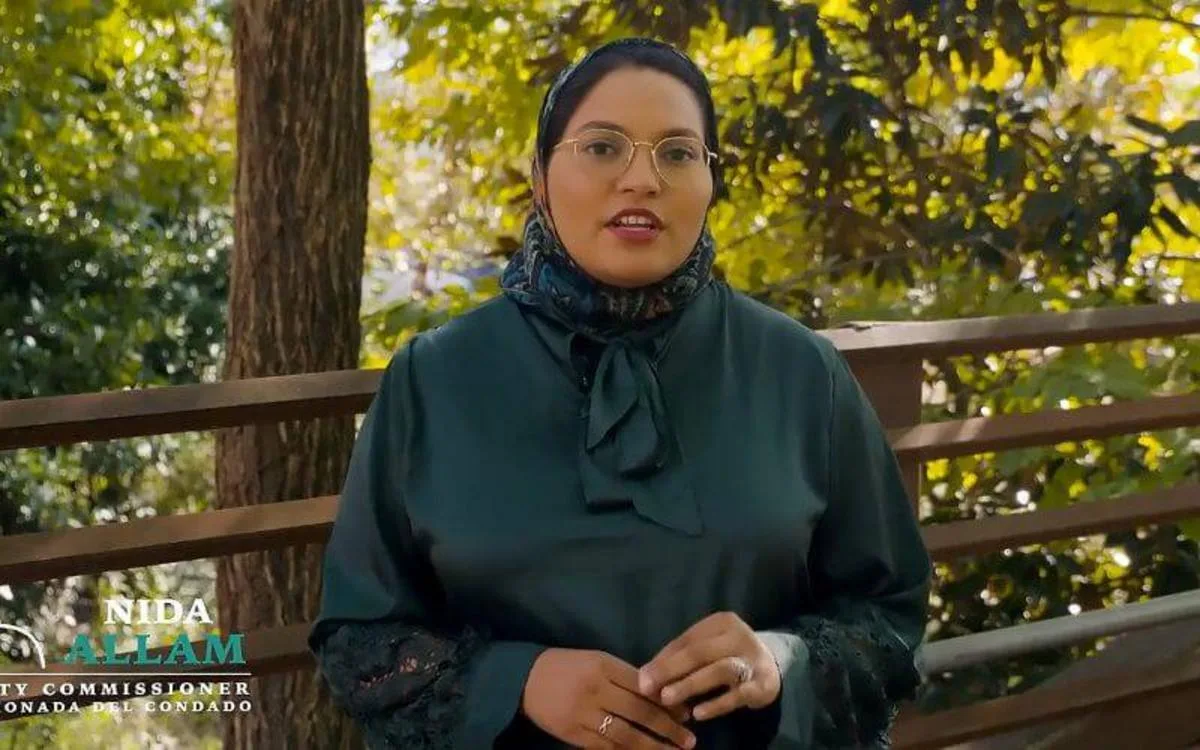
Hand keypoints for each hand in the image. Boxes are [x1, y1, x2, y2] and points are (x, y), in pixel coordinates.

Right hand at [521, 647, 696, 748]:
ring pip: (625, 735)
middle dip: (668, 728)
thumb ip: (624, 676)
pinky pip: (606, 748)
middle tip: (690, 740)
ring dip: (653, 747)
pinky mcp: (572, 735)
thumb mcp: (595, 661)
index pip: (643, 686)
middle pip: (639, 712)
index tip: (687, 713)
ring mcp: (583, 714)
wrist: (524, 679)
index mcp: (603, 666)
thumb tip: (660, 696)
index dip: (667, 702)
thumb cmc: (567, 667)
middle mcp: (595, 689)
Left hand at [638, 611, 781, 721]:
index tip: (642, 677)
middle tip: (647, 687)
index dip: (662, 659)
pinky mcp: (762, 684)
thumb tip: (645, 676)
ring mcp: (752, 659)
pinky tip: (698, 713)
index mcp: (721, 622)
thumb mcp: (707, 648)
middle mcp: (738, 636)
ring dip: (690, 684)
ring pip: (718, 670)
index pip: (686, 640)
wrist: (774, 665)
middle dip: (670, 670)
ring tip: (667, 698)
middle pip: (699, 652)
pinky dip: (716, 704)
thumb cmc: (729, 654)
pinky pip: (737, 694)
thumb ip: (678, 657)